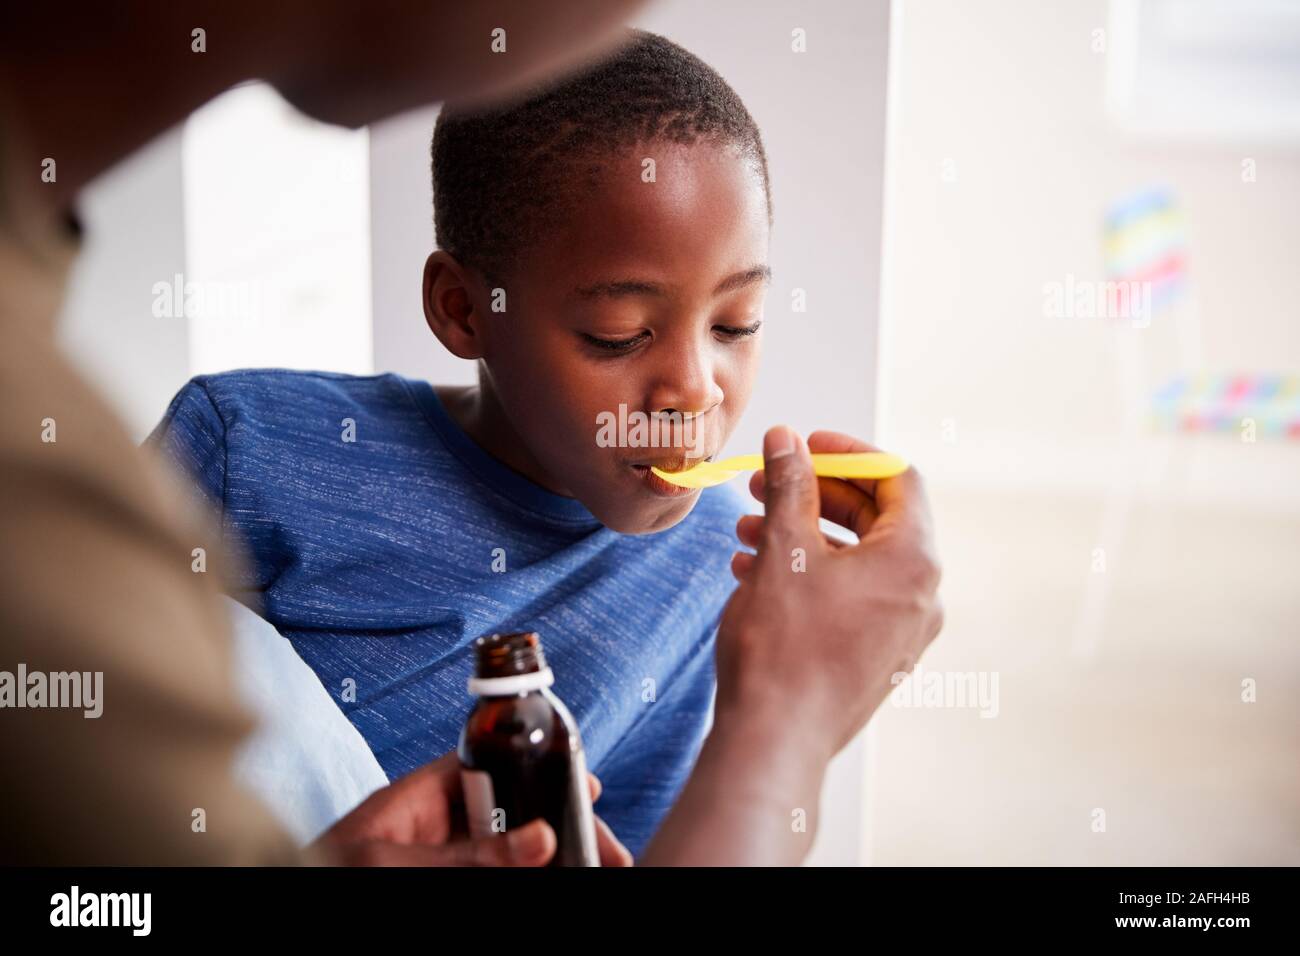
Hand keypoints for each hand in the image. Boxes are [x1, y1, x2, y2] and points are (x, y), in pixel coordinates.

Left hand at [313, 750, 632, 866]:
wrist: (284, 886)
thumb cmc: (319, 869)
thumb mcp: (396, 858)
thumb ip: (469, 852)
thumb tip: (541, 837)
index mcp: (425, 793)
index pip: (497, 765)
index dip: (544, 769)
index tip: (587, 785)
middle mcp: (440, 823)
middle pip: (518, 814)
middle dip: (563, 826)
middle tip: (605, 852)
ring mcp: (441, 853)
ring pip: (513, 849)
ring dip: (551, 855)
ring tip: (590, 864)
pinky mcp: (443, 875)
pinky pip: (495, 870)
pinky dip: (528, 871)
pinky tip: (554, 871)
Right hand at [719, 426, 943, 757]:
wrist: (775, 740)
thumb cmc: (783, 648)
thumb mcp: (784, 549)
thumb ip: (790, 484)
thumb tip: (786, 440)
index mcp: (914, 562)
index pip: (898, 478)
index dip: (848, 453)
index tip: (804, 445)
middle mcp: (921, 596)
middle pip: (877, 518)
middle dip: (816, 495)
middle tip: (765, 483)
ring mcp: (902, 632)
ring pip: (857, 560)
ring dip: (804, 535)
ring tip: (747, 531)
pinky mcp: (877, 658)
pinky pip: (851, 597)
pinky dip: (811, 575)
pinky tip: (756, 574)